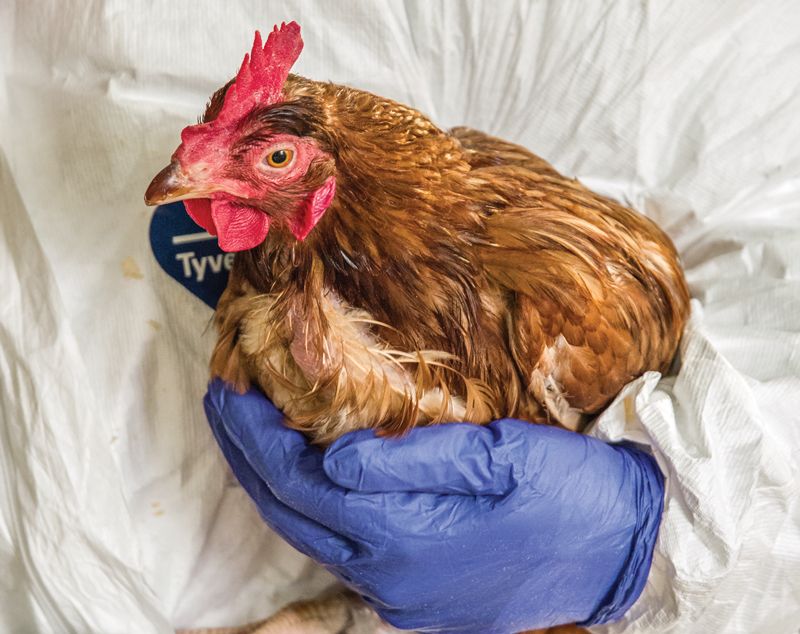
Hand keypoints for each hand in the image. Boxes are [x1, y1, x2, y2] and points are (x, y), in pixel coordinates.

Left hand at [204, 380, 663, 632]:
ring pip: (310, 534)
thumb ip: (411, 459)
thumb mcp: (502, 457)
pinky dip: (310, 508)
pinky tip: (306, 479)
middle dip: (246, 455)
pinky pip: (342, 549)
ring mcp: (402, 593)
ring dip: (272, 483)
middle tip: (220, 402)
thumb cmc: (572, 493)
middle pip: (290, 512)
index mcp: (404, 536)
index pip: (299, 479)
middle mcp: (389, 575)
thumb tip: (330, 454)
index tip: (225, 387)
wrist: (628, 552)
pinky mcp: (418, 595)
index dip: (254, 432)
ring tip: (248, 435)